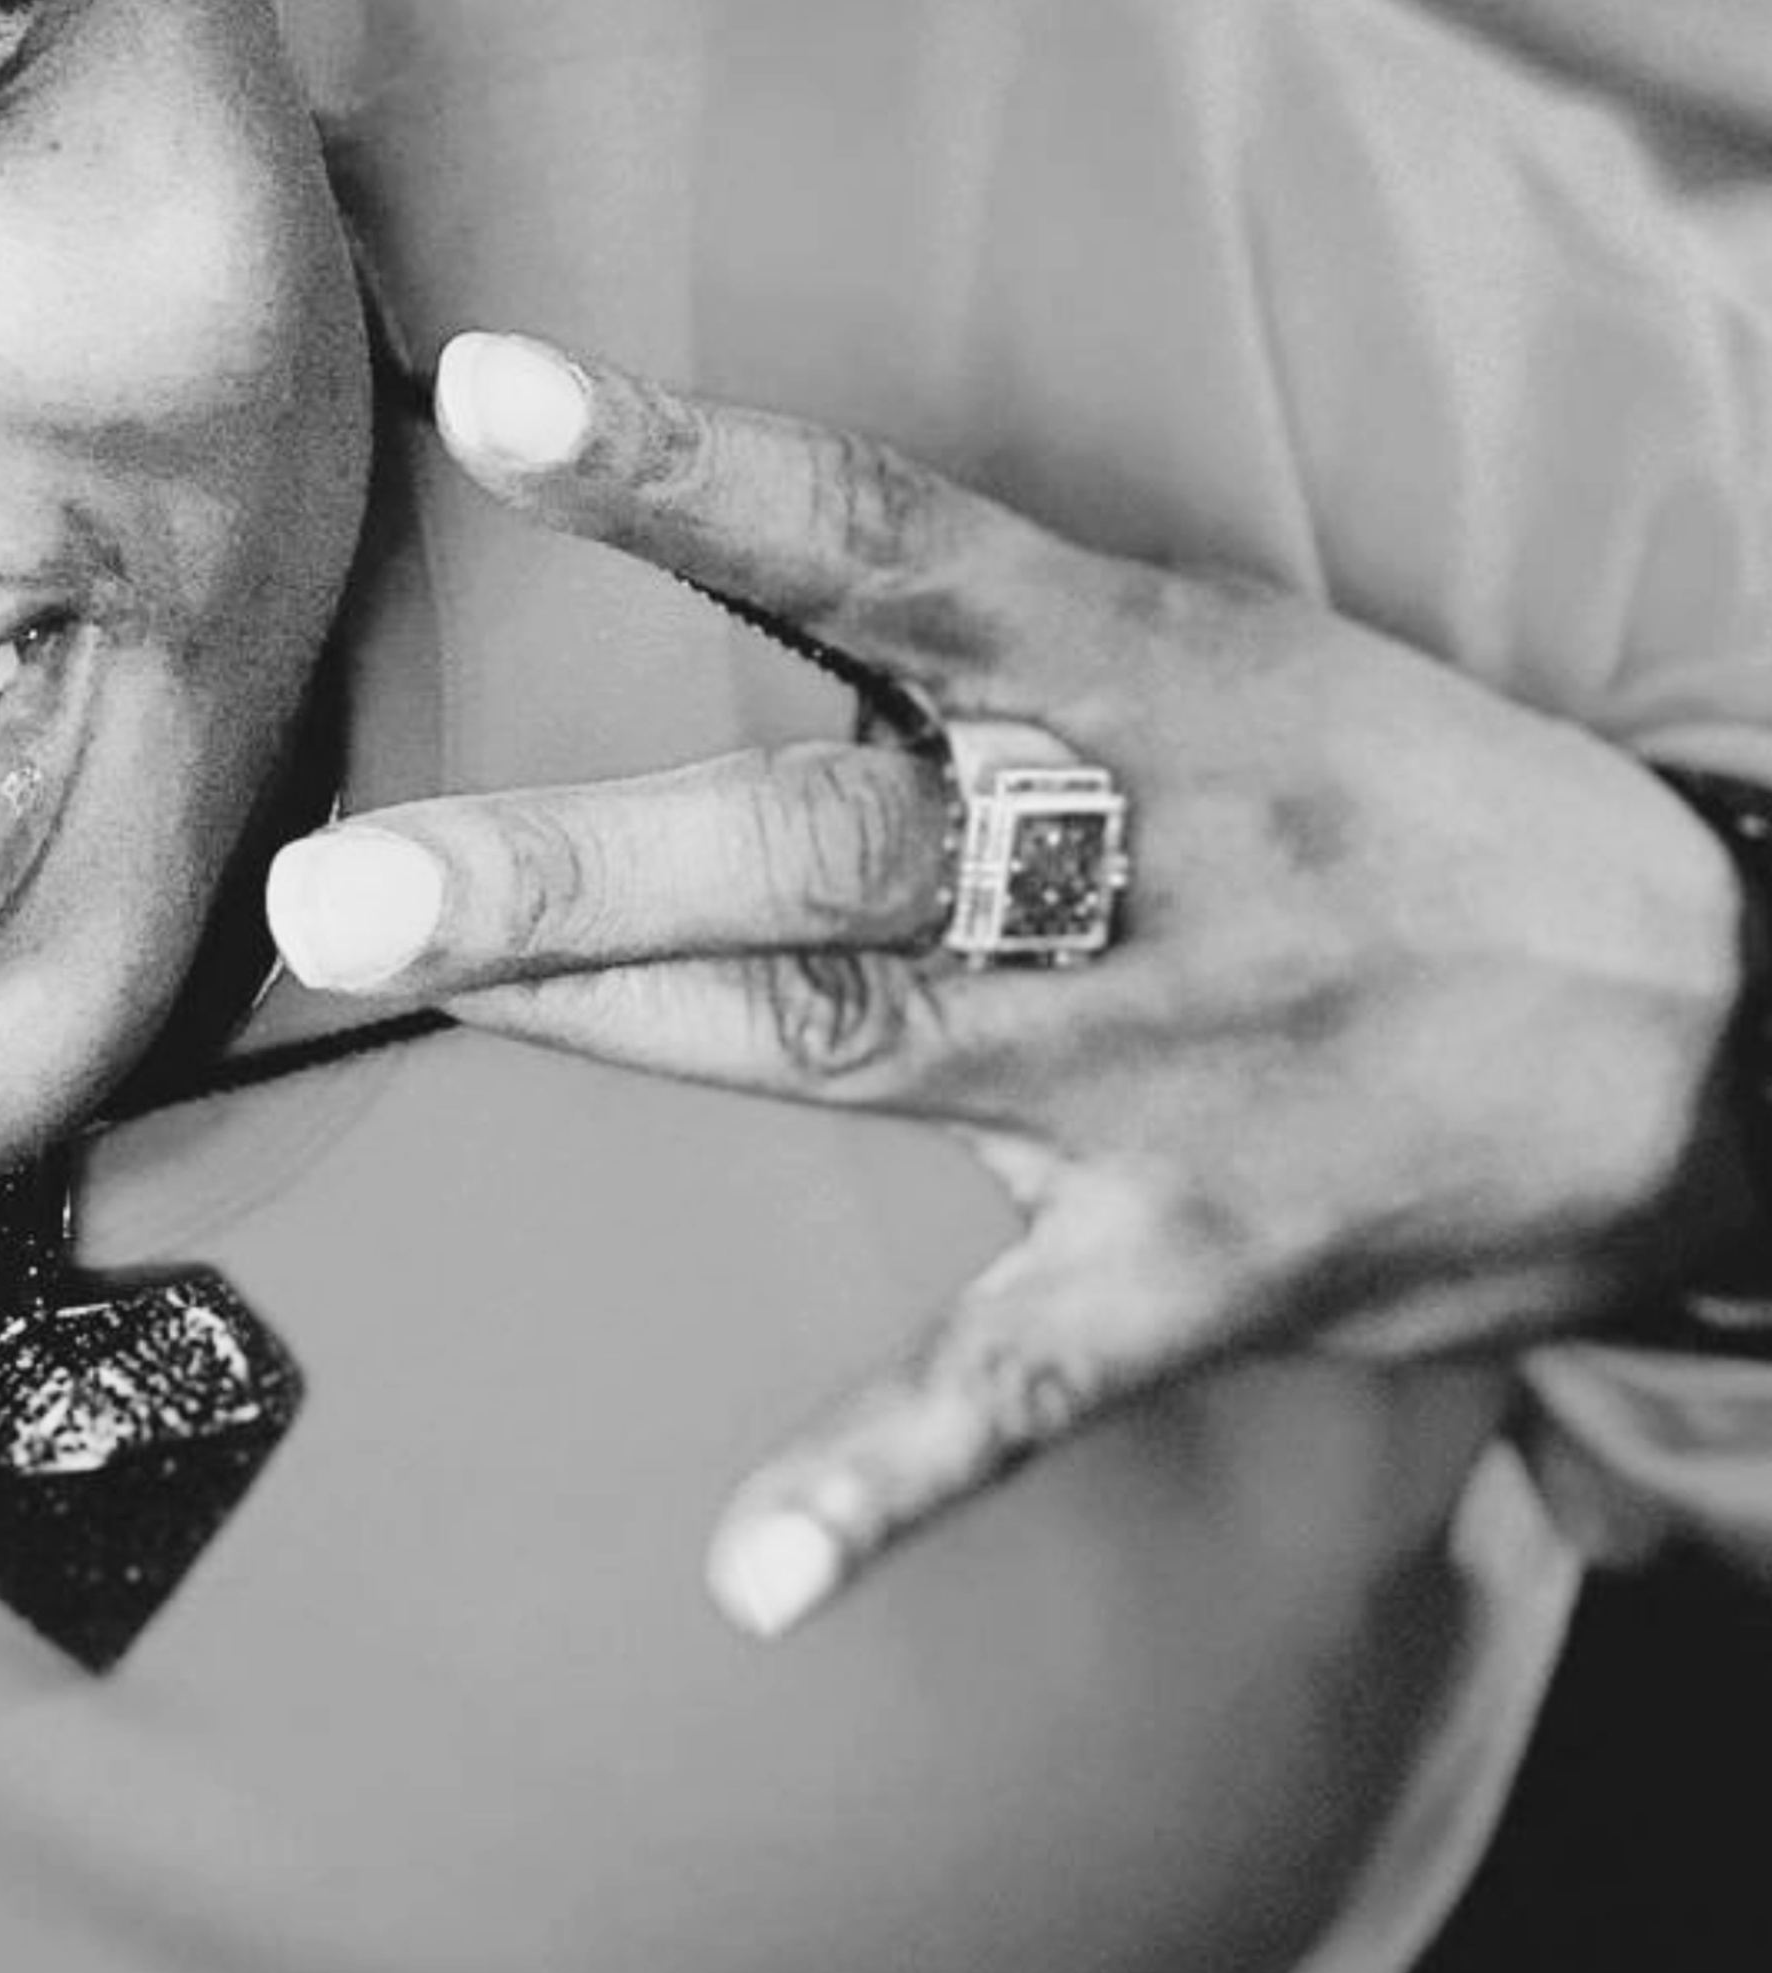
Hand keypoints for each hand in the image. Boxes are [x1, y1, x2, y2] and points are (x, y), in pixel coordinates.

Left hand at [263, 331, 1754, 1640]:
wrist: (1709, 1026)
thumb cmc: (1391, 799)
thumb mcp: (1211, 652)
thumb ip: (970, 638)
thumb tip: (712, 572)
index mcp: (1137, 673)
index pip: (879, 542)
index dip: (686, 468)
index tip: (493, 397)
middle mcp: (1130, 862)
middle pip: (818, 840)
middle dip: (576, 861)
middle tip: (338, 883)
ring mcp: (1158, 1073)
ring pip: (850, 1049)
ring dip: (618, 1038)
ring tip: (406, 1003)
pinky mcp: (1201, 1266)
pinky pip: (1019, 1388)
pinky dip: (884, 1481)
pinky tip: (747, 1575)